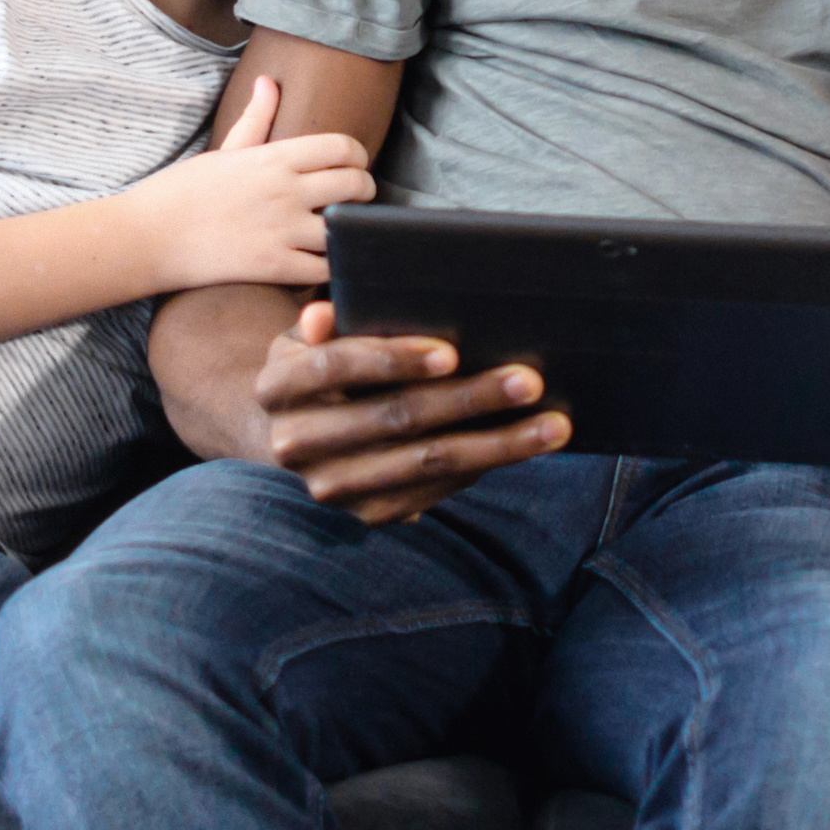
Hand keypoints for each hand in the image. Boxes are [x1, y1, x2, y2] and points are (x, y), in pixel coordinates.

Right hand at [138, 79, 380, 295]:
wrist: (148, 236)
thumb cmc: (182, 191)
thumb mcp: (224, 149)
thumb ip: (255, 118)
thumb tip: (268, 81)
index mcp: (274, 158)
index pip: (342, 147)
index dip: (357, 157)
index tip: (353, 166)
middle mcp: (285, 191)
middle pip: (356, 185)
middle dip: (363, 192)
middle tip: (355, 200)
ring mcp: (282, 230)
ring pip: (347, 229)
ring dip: (351, 231)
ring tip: (343, 232)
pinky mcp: (274, 267)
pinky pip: (325, 268)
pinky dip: (332, 266)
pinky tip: (323, 260)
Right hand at [252, 301, 565, 526]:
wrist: (287, 436)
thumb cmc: (317, 367)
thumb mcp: (308, 337)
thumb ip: (324, 324)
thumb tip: (322, 314)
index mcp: (277, 386)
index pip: (336, 366)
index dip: (393, 359)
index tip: (452, 351)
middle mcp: (294, 443)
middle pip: (394, 418)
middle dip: (468, 399)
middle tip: (529, 380)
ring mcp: (329, 486)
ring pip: (424, 463)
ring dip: (496, 444)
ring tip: (552, 425)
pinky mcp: (365, 514)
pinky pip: (433, 490)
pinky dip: (483, 467)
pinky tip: (524, 447)